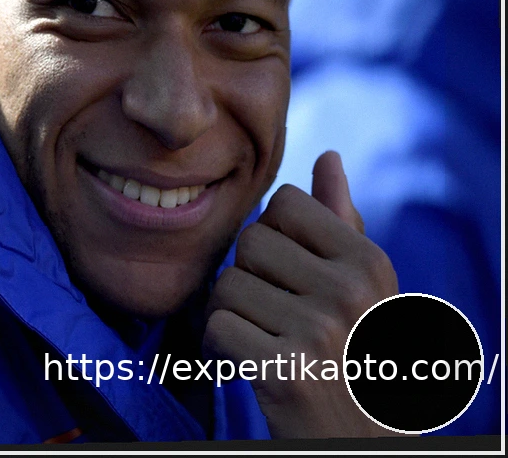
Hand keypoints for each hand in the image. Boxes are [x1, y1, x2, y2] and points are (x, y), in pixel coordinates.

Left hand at [204, 151, 399, 437]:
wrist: (359, 440)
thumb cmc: (352, 353)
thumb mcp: (361, 287)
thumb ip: (339, 222)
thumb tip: (326, 156)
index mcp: (368, 262)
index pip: (282, 202)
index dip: (275, 237)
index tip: (296, 278)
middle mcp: (350, 290)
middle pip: (249, 242)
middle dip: (250, 278)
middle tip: (280, 318)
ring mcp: (318, 329)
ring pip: (225, 286)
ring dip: (233, 316)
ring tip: (269, 342)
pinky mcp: (284, 368)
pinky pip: (216, 327)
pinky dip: (222, 350)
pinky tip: (253, 366)